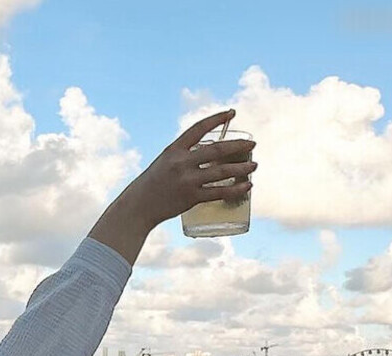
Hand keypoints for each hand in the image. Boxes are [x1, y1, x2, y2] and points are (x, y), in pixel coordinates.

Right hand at [119, 110, 257, 230]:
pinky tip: (247, 186)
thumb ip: (184, 157)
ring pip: (222, 172)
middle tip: (252, 144)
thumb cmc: (151, 185)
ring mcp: (187, 180)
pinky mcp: (191, 198)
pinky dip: (236, 190)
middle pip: (217, 150)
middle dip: (238, 146)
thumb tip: (209, 156)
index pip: (199, 128)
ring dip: (241, 168)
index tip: (232, 112)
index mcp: (174, 149)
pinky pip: (219, 192)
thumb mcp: (164, 163)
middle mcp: (181, 163)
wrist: (138, 207)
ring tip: (254, 165)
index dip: (217, 119)